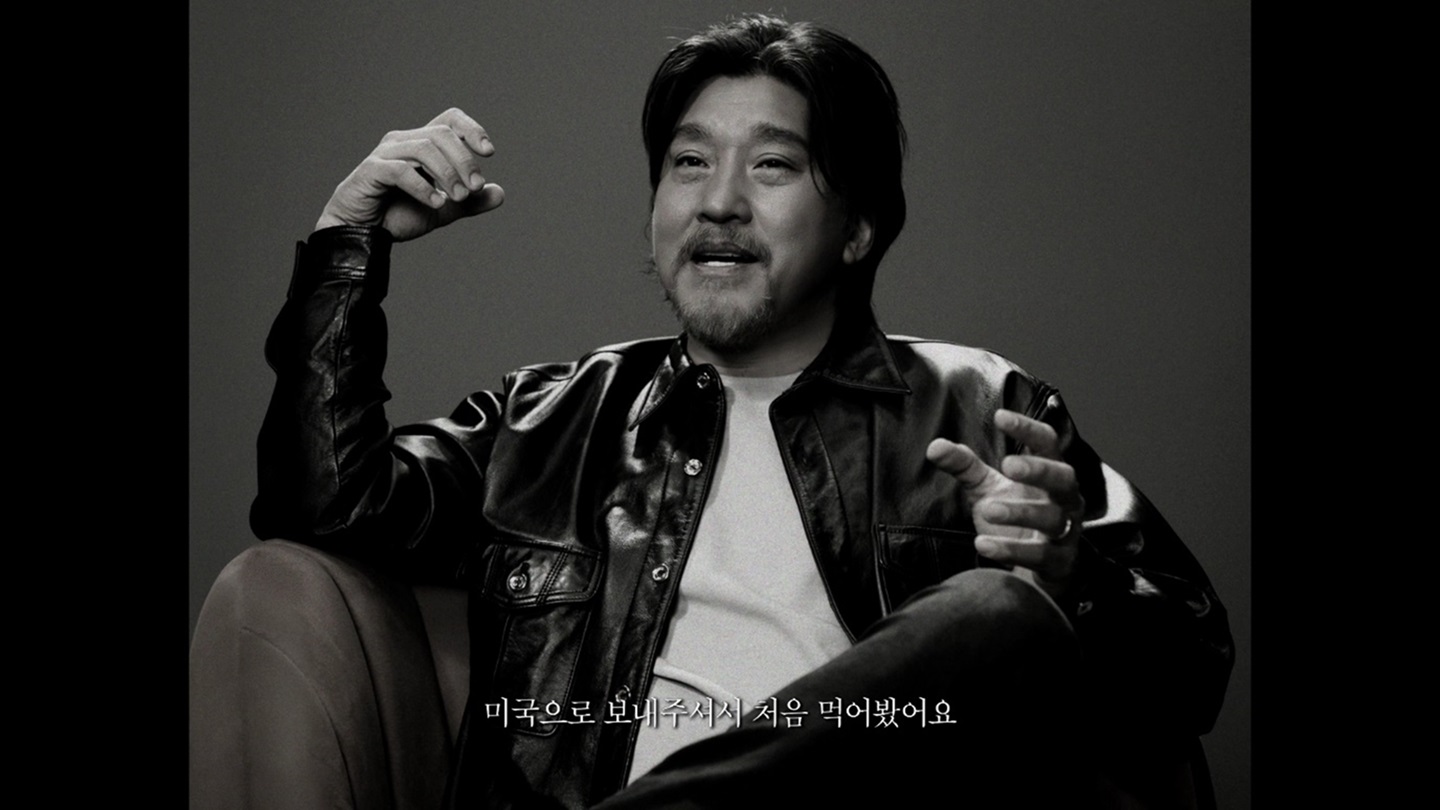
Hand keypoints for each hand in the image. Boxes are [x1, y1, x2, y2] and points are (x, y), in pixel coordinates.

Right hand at [315, 108, 505, 240]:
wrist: (363, 233)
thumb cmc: (398, 214)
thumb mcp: (443, 210)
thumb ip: (470, 202)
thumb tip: (500, 194)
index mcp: (422, 143)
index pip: (450, 120)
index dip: (472, 129)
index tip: (489, 152)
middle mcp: (403, 141)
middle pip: (441, 134)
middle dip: (464, 160)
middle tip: (475, 187)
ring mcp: (385, 154)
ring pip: (424, 148)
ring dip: (447, 172)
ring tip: (458, 198)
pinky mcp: (370, 171)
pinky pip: (400, 170)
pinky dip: (422, 187)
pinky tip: (436, 203)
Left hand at [925, 409, 1085, 597]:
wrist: (1031, 567)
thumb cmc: (1013, 516)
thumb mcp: (987, 487)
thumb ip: (964, 466)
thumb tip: (935, 447)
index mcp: (1049, 473)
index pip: (1046, 443)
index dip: (1028, 429)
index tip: (1001, 417)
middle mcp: (1064, 499)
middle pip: (1064, 478)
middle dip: (1038, 470)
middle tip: (1008, 466)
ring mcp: (1066, 531)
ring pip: (1053, 518)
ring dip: (1020, 512)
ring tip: (987, 509)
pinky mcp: (1059, 562)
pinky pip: (1041, 556)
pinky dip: (1013, 550)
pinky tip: (984, 545)